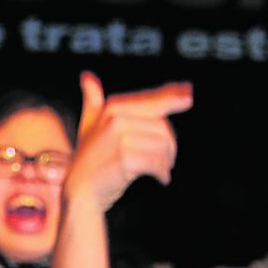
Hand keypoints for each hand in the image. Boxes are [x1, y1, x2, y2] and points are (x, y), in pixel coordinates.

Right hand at [64, 71, 191, 211]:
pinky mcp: (125, 158)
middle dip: (170, 144)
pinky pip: (157, 162)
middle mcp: (116, 118)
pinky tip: (162, 179)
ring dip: (167, 161)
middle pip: (162, 126)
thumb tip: (87, 76)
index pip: (150, 101)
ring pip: (162, 145)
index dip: (172, 98)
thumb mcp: (89, 127)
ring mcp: (120, 138)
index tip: (189, 96)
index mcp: (112, 108)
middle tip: (169, 159)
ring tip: (163, 170)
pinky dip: (163, 172)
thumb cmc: (88, 161)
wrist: (79, 192)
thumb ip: (92, 102)